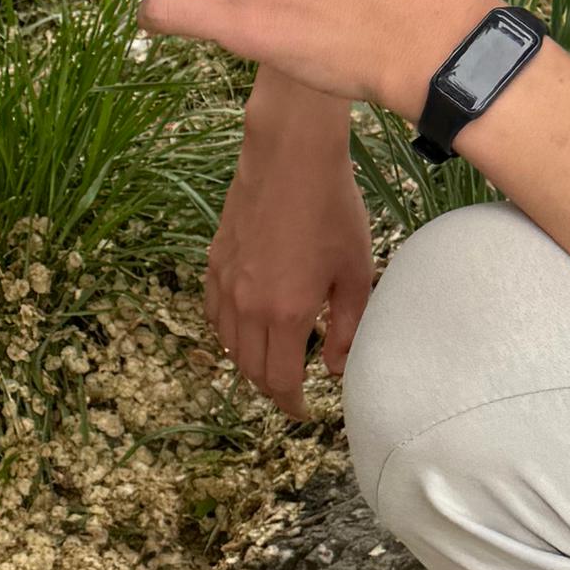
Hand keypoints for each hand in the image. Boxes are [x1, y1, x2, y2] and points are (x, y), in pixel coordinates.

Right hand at [207, 82, 375, 411]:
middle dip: (271, 387)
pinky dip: (227, 331)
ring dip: (248, 362)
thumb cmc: (332, 209)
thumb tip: (334, 367)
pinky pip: (214, 313)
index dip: (290, 404)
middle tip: (291, 390)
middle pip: (250, 369)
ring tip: (271, 362)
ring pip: (228, 344)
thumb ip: (347, 327)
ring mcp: (226, 283)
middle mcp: (247, 305)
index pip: (280, 380)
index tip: (302, 412)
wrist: (289, 157)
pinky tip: (244, 327)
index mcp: (285, 313)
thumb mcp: (355, 272)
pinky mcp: (214, 261)